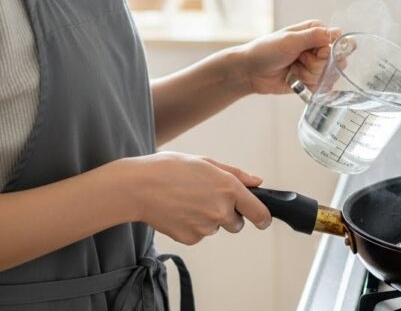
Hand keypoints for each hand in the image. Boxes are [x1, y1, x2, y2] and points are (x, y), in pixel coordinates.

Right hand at [121, 152, 271, 244]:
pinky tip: (178, 211)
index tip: (263, 220)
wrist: (138, 187)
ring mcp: (206, 227)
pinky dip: (192, 226)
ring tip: (187, 201)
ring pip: (216, 228)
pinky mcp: (191, 238)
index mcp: (229, 188)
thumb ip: (236, 174)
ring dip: (208, 218)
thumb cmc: (169, 169)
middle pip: (237, 223)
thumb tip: (256, 182)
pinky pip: (199, 235)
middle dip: (228, 214)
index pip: (259, 213)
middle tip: (207, 199)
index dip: (263, 218)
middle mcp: (221, 210)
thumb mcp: (206, 162)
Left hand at [239, 20, 341, 95]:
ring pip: (328, 75)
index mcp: (315, 32)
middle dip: (317, 65)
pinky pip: (321, 87)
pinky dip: (308, 85)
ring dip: (309, 75)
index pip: (338, 41)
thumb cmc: (267, 50)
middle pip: (337, 61)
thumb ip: (315, 36)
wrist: (250, 72)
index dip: (329, 50)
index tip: (314, 52)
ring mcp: (315, 65)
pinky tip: (295, 79)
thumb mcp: (290, 40)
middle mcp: (318, 47)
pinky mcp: (311, 80)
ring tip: (293, 69)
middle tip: (299, 60)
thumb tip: (338, 32)